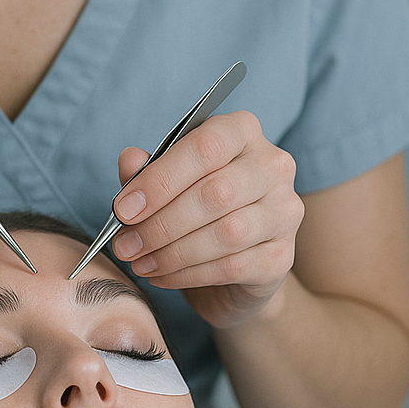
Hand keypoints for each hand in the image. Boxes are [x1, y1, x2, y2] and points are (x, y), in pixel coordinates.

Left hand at [109, 112, 303, 328]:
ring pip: (226, 233)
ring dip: (172, 252)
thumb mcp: (165, 184)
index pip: (206, 145)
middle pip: (215, 192)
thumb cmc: (195, 211)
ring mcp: (284, 212)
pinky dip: (188, 274)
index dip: (160, 178)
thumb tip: (130, 160)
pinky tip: (162, 275)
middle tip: (125, 244)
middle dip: (160, 223)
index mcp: (243, 132)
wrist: (233, 268)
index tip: (124, 208)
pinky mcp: (282, 257)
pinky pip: (232, 266)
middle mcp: (274, 166)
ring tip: (140, 261)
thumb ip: (146, 170)